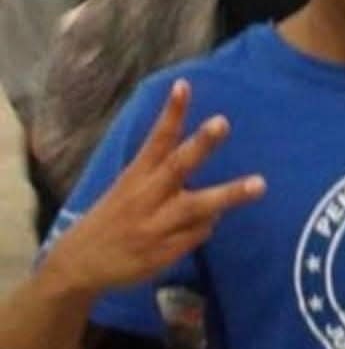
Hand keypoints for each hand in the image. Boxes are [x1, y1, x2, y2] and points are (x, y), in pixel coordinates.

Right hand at [43, 80, 265, 297]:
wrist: (81, 263)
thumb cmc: (114, 219)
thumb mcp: (128, 189)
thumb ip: (161, 177)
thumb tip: (196, 165)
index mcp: (135, 177)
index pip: (156, 139)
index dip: (171, 113)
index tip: (183, 85)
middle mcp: (145, 197)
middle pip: (177, 166)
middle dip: (200, 144)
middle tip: (222, 122)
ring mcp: (155, 226)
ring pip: (197, 207)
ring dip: (229, 195)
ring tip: (260, 184)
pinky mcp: (163, 253)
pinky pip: (197, 235)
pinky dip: (205, 227)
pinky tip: (206, 223)